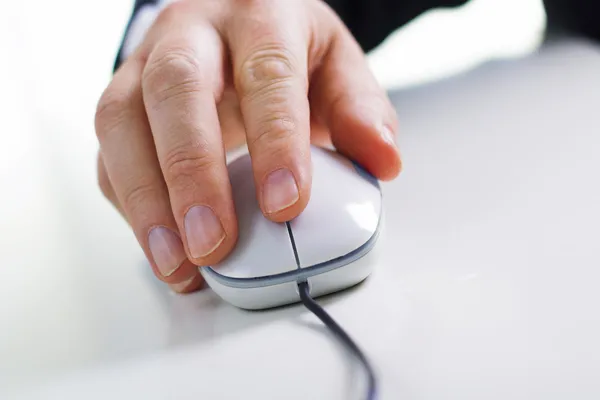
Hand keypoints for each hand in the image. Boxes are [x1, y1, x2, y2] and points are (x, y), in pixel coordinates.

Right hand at [95, 0, 401, 292]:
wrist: (233, 25)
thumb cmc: (287, 50)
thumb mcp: (337, 66)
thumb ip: (361, 111)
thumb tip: (382, 161)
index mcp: (260, 16)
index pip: (267, 74)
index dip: (275, 141)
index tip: (285, 205)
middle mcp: (193, 33)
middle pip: (178, 90)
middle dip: (193, 172)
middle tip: (215, 242)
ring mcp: (146, 65)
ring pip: (123, 121)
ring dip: (148, 200)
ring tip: (179, 262)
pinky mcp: (122, 102)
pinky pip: (109, 153)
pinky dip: (132, 206)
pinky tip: (160, 246)